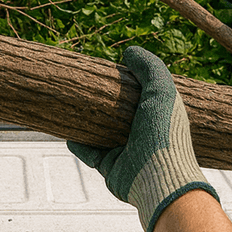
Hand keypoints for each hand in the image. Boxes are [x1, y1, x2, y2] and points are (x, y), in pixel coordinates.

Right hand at [67, 46, 219, 231]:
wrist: (159, 179)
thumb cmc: (164, 134)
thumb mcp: (162, 91)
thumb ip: (150, 67)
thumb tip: (129, 52)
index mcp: (157, 115)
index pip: (140, 93)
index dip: (126, 81)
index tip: (107, 68)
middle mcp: (143, 132)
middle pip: (118, 111)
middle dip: (103, 100)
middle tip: (84, 84)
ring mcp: (126, 150)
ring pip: (102, 131)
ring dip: (87, 120)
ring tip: (71, 105)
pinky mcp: (110, 166)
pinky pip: (89, 152)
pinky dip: (78, 143)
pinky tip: (67, 132)